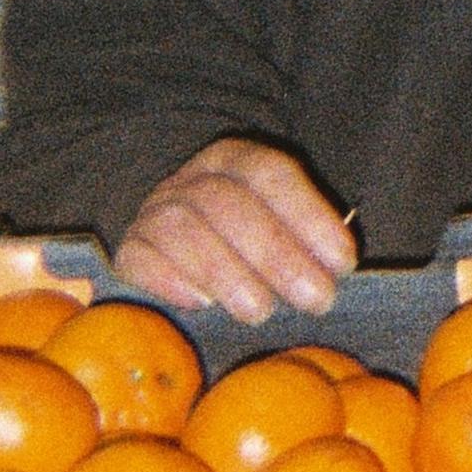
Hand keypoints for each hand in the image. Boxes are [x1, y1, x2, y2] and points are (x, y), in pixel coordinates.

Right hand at [115, 139, 354, 319]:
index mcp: (234, 160)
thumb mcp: (281, 231)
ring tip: (260, 311)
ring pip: (183, 227)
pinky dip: (171, 279)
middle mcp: (191, 180)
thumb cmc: (247, 250)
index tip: (343, 262)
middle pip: (228, 202)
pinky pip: (140, 258)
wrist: (172, 254)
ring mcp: (154, 213)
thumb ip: (307, 244)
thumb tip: (336, 271)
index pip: (271, 174)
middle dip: (278, 253)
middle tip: (315, 298)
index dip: (310, 216)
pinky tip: (201, 305)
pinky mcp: (129, 252)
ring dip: (227, 271)